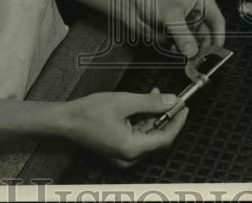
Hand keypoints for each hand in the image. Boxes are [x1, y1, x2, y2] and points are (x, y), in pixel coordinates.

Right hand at [61, 89, 186, 167]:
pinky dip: (143, 120)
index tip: (184, 107)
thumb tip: (172, 101)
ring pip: (147, 135)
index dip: (177, 122)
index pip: (165, 138)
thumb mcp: (124, 102)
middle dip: (166, 117)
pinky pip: (137, 136)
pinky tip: (143, 104)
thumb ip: (151, 103)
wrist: (66, 121)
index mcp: (132, 148)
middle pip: (157, 138)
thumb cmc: (90, 113)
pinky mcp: (118, 149)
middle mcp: (129, 156)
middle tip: (173, 99)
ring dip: (154, 116)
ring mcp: (123, 155)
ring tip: (155, 95)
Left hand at [130, 0, 225, 58]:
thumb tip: (193, 52)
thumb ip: (183, 35)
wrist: (130, 0)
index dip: (218, 38)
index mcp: (202, 2)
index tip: (215, 52)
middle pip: (207, 37)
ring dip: (190, 51)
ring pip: (195, 45)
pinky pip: (183, 48)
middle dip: (202, 48)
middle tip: (198, 59)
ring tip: (185, 53)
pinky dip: (179, 50)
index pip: (218, 22)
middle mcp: (197, 15)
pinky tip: (172, 47)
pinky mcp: (176, 35)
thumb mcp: (171, 16)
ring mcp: (186, 26)